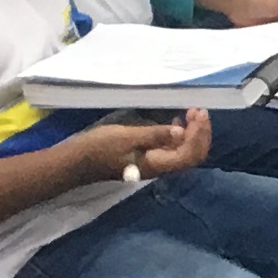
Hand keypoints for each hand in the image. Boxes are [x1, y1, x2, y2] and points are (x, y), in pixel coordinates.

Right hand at [69, 110, 210, 186]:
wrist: (77, 162)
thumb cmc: (100, 147)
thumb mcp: (127, 137)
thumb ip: (155, 135)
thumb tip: (181, 132)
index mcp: (158, 164)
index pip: (191, 153)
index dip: (200, 134)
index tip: (198, 112)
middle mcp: (160, 166)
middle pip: (192, 154)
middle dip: (200, 133)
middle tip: (198, 111)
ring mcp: (154, 163)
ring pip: (184, 151)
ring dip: (192, 133)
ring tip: (191, 113)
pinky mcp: (147, 157)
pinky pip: (171, 149)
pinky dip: (179, 135)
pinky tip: (176, 123)